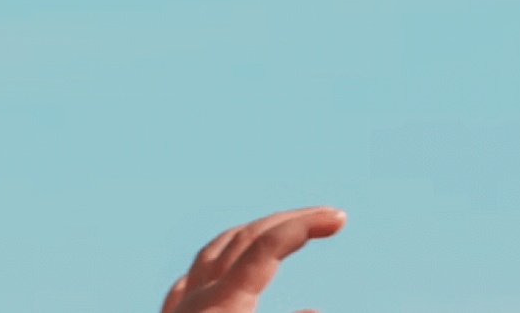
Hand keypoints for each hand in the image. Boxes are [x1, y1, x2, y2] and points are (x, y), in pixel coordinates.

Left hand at [158, 207, 346, 312]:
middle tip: (328, 216)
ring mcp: (180, 309)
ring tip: (277, 230)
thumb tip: (316, 309)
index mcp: (222, 305)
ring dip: (252, 234)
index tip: (339, 217)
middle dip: (287, 222)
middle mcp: (197, 298)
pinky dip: (214, 265)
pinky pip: (190, 282)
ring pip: (213, 253)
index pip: (267, 248)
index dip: (304, 226)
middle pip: (244, 240)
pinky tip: (214, 272)